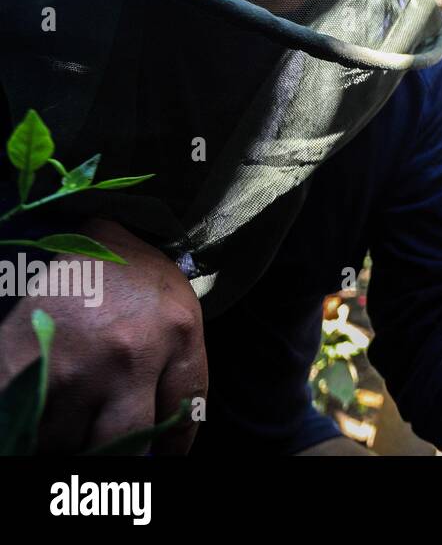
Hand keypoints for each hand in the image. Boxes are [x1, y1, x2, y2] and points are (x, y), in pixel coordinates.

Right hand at [0, 219, 206, 453]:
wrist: (61, 222)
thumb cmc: (123, 266)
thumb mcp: (172, 302)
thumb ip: (178, 362)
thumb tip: (167, 432)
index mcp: (177, 332)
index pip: (184, 415)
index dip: (172, 447)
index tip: (161, 457)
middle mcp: (129, 355)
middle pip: (126, 443)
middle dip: (117, 457)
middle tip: (107, 447)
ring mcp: (72, 366)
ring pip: (70, 442)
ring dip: (68, 442)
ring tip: (69, 423)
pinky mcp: (20, 368)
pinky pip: (25, 426)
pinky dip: (29, 433)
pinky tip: (38, 420)